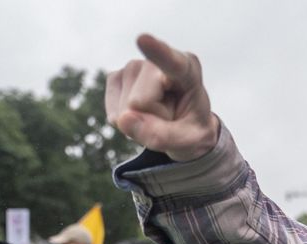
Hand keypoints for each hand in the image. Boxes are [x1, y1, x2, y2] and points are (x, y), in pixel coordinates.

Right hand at [106, 34, 219, 161]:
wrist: (183, 124)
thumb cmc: (192, 128)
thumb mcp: (188, 141)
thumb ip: (161, 136)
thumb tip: (123, 119)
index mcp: (188, 69)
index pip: (171, 61)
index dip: (156, 51)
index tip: (142, 39)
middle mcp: (156, 62)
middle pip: (138, 103)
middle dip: (151, 120)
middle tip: (169, 117)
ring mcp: (133, 67)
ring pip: (124, 111)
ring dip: (140, 122)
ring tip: (158, 114)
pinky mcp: (116, 78)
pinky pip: (114, 115)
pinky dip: (127, 124)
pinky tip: (141, 114)